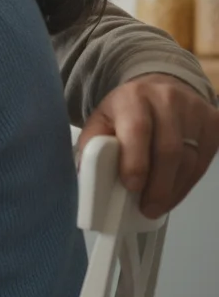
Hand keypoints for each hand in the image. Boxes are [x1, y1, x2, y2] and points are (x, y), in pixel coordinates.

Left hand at [79, 73, 218, 217]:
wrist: (160, 87)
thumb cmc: (126, 112)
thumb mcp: (101, 120)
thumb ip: (94, 144)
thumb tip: (90, 177)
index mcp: (133, 97)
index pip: (138, 129)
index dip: (136, 161)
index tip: (131, 187)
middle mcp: (168, 99)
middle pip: (169, 149)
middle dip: (158, 185)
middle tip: (147, 208)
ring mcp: (195, 111)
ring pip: (191, 159)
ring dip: (174, 189)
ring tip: (158, 206)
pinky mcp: (214, 124)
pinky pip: (204, 161)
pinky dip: (188, 183)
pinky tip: (173, 193)